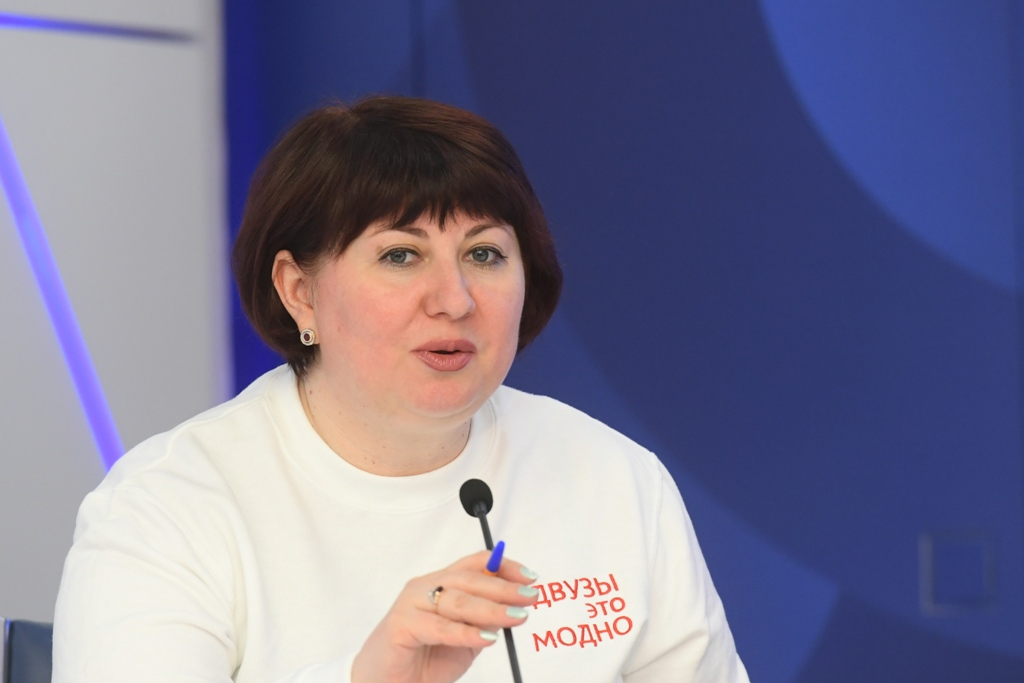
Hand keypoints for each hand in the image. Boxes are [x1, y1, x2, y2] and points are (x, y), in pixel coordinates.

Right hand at [351, 549, 538, 682]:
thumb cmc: (423, 660)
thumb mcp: (465, 640)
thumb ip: (483, 622)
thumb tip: (513, 606)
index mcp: (441, 583)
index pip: (476, 564)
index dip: (505, 567)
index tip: (530, 578)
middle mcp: (425, 587)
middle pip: (469, 579)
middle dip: (504, 588)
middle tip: (530, 597)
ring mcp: (411, 603)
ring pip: (457, 600)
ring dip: (491, 609)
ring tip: (515, 617)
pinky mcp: (400, 624)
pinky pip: (439, 627)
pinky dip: (465, 633)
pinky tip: (486, 639)